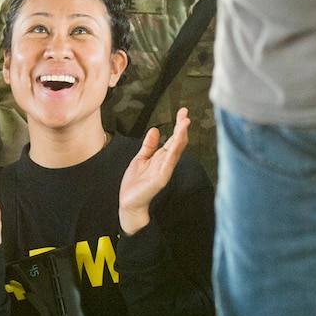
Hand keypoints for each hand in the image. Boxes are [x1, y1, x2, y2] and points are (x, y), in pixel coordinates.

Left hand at [118, 107, 189, 235]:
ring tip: (185, 123)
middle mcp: (166, 163)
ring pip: (176, 150)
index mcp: (161, 158)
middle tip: (186, 113)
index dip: (178, 125)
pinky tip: (175, 143)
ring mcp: (165, 171)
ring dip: (180, 136)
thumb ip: (149, 146)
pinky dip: (172, 153)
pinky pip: (168, 164)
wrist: (129, 203)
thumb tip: (155, 130)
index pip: (173, 139)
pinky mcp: (161, 179)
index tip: (182, 112)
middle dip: (182, 127)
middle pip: (178, 142)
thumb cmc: (135, 184)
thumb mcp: (140, 159)